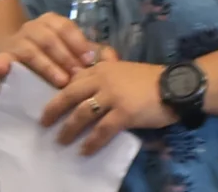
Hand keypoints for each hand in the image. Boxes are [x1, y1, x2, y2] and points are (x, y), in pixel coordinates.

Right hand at [0, 11, 103, 88]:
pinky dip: (3, 64)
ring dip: (46, 66)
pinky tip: (4, 69)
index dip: (77, 43)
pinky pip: (2, 59)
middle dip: (64, 57)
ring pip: (30, 50)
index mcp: (51, 22)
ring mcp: (17, 41)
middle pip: (49, 39)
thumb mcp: (73, 51)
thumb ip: (93, 54)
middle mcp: (33, 27)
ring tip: (60, 81)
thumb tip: (115, 60)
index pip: (65, 28)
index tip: (88, 61)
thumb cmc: (53, 55)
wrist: (17, 56)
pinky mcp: (3, 57)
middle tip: (77, 76)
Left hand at [41, 59, 176, 155]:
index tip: (49, 105)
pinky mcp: (124, 112)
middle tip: (43, 122)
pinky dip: (92, 142)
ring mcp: (114, 96)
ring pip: (83, 114)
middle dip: (54, 110)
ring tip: (61, 141)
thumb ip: (103, 75)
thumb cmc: (149, 80)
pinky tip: (85, 150)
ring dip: (69, 129)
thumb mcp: (122, 70)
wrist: (174, 86)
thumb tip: (80, 84)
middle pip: (70, 95)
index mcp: (103, 68)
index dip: (59, 93)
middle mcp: (104, 79)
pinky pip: (102, 130)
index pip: (73, 79)